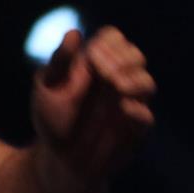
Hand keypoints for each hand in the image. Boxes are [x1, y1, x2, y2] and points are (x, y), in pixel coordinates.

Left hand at [30, 26, 155, 192]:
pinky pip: (146, 117)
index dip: (108, 43)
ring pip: (147, 83)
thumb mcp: (46, 88)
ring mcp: (129, 104)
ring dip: (133, 81)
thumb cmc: (51, 118)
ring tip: (115, 86)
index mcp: (96, 64)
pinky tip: (121, 108)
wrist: (57, 159)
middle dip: (122, 60)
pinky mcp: (134, 130)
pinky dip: (136, 111)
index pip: (113, 38)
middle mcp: (117, 80)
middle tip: (103, 72)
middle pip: (135, 55)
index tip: (92, 57)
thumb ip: (60, 62)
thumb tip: (74, 33)